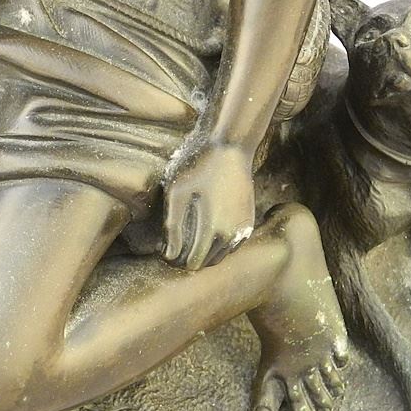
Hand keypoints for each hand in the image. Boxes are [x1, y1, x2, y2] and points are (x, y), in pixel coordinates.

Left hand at [163, 143, 255, 270]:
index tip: (162, 247)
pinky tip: (203, 230)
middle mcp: (233, 236)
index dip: (173, 259)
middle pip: (204, 263)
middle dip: (186, 258)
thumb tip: (169, 255)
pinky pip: (230, 245)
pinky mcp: (248, 222)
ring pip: (218, 256)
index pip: (190, 263)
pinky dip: (216, 244)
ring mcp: (243, 229)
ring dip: (201, 252)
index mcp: (214, 230)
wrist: (230, 147)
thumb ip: (172, 226)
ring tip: (185, 236)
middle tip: (170, 243)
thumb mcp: (176, 193)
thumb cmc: (198, 166)